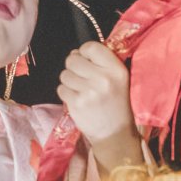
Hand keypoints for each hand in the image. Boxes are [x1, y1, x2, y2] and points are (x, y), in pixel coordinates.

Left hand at [58, 42, 139, 164]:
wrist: (114, 133)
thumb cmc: (116, 104)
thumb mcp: (119, 79)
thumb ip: (102, 63)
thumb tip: (76, 52)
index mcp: (116, 70)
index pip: (91, 47)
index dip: (85, 53)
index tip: (88, 62)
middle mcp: (103, 79)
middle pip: (73, 59)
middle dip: (74, 67)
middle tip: (82, 77)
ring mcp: (89, 92)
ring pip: (64, 74)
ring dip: (69, 81)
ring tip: (81, 90)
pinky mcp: (76, 104)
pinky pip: (61, 89)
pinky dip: (66, 93)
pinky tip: (77, 99)